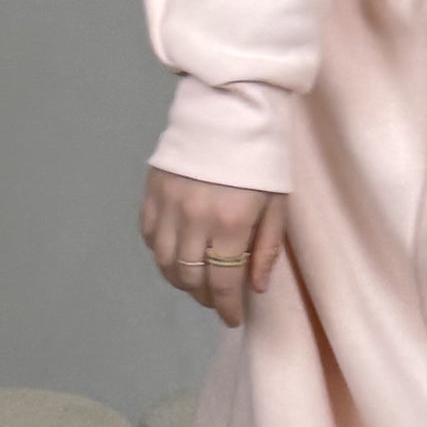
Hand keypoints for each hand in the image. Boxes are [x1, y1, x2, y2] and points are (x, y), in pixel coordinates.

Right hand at [140, 168, 288, 328]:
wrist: (230, 108)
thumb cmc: (263, 158)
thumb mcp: (277, 204)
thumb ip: (266, 249)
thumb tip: (255, 288)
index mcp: (231, 224)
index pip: (222, 282)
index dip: (226, 307)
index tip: (232, 318)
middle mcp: (194, 219)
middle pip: (190, 277)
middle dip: (204, 297)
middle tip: (216, 300)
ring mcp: (168, 206)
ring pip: (164, 262)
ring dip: (179, 280)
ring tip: (195, 283)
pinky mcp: (152, 193)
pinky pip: (148, 236)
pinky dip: (160, 253)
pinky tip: (174, 255)